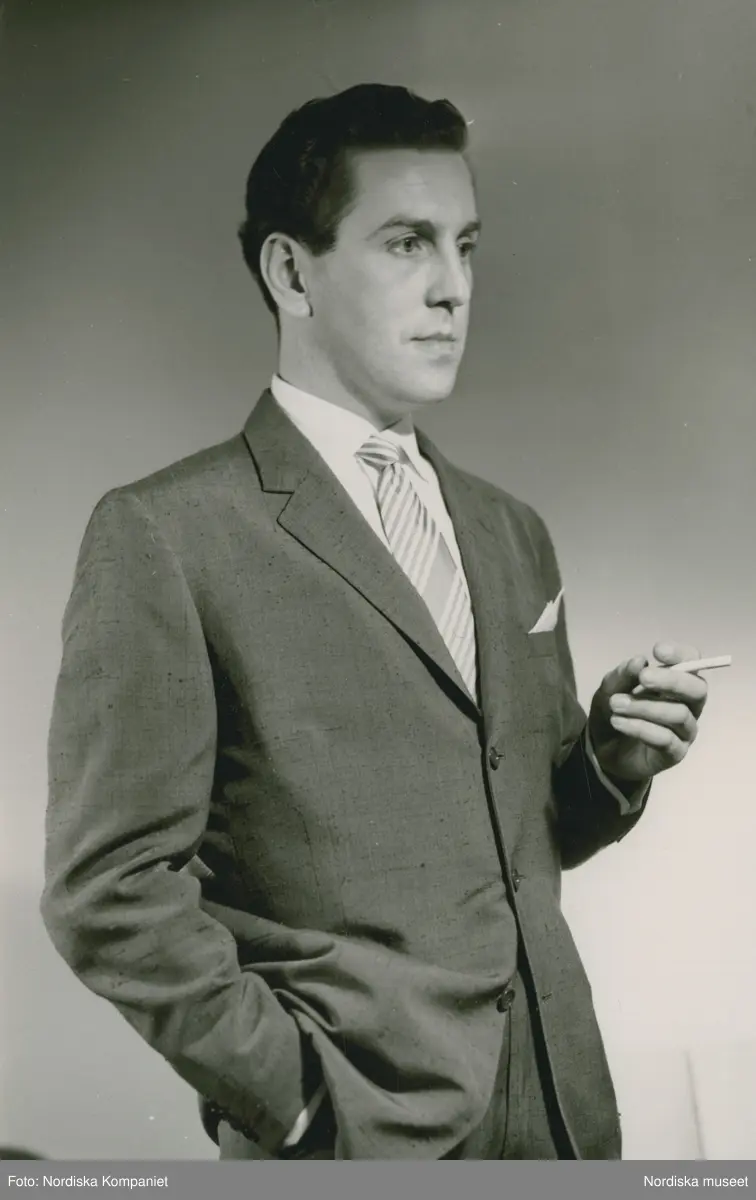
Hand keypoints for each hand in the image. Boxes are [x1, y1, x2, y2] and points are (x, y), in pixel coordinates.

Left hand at [588, 641, 707, 783]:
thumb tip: (640, 661)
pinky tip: (618, 722)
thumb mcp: (610, 689)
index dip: (681, 654)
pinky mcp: (675, 753)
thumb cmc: (615, 712)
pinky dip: (640, 728)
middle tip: (643, 677)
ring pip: (679, 714)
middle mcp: (687, 705)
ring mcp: (684, 731)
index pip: (693, 662)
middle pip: (697, 689)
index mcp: (676, 683)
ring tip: (615, 704)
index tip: (658, 651)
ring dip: (645, 707)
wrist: (602, 749)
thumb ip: (623, 675)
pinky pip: (666, 739)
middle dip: (671, 680)